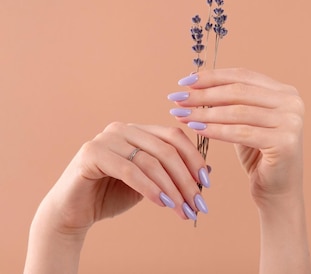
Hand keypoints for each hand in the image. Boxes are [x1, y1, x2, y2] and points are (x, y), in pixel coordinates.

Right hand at [36, 122, 210, 237]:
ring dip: (171, 187)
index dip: (193, 158)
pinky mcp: (92, 153)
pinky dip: (149, 187)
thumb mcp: (148, 185)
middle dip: (185, 178)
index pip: (173, 135)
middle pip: (165, 148)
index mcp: (136, 131)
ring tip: (182, 209)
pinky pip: (129, 169)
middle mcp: (122, 128)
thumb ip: (170, 174)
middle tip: (197, 203)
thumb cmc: (109, 196)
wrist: (72, 213)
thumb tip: (207, 171)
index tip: (206, 184)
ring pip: (150, 159)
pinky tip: (162, 203)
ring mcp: (106, 138)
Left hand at [168, 68, 304, 207]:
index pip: (242, 75)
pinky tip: (196, 128)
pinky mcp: (285, 142)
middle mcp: (292, 102)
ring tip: (181, 114)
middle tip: (177, 98)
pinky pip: (240, 133)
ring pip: (237, 112)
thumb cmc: (258, 155)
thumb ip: (228, 100)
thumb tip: (193, 81)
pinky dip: (215, 129)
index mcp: (285, 91)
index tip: (184, 81)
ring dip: (204, 112)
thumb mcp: (243, 121)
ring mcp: (291, 122)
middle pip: (238, 91)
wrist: (278, 194)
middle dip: (203, 94)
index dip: (211, 77)